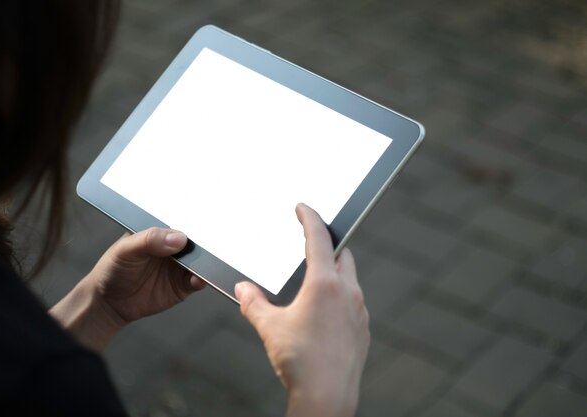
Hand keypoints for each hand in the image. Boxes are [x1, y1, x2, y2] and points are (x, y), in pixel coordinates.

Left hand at [50, 228, 204, 350]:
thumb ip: (149, 240)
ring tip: (202, 263)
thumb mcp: (125, 249)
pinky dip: (201, 279)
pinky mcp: (183, 285)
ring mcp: (180, 266)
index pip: (180, 222)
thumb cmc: (113, 269)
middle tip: (202, 245)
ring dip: (205, 262)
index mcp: (160, 231)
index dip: (190, 223)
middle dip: (203, 242)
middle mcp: (173, 246)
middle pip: (195, 241)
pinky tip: (197, 279)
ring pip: (200, 260)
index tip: (196, 228)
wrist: (109, 302)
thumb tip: (178, 238)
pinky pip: (198, 280)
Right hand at [234, 204, 369, 416]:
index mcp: (324, 283)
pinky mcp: (363, 329)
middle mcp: (347, 292)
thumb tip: (241, 289)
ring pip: (350, 279)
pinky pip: (353, 302)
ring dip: (335, 273)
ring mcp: (359, 311)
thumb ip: (253, 303)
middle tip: (310, 245)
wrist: (327, 396)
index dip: (310, 218)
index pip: (319, 238)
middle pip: (342, 254)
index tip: (303, 208)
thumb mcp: (268, 327)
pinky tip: (324, 313)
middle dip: (327, 245)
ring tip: (313, 282)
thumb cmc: (300, 360)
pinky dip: (341, 297)